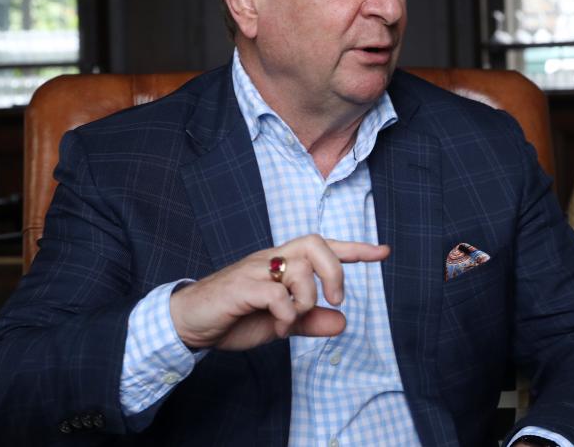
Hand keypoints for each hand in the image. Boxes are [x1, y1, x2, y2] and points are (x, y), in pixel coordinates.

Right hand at [169, 233, 389, 350]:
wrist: (189, 322)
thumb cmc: (234, 317)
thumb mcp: (280, 323)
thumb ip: (310, 320)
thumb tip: (342, 322)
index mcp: (283, 263)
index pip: (325, 247)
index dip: (356, 249)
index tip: (384, 252)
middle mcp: (271, 259)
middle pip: (316, 244)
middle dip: (335, 271)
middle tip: (335, 300)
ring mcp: (256, 270)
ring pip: (299, 269)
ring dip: (305, 301)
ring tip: (291, 322)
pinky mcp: (241, 287)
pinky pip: (277, 293)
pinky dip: (286, 315)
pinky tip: (278, 329)